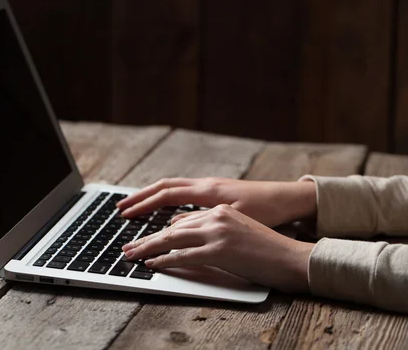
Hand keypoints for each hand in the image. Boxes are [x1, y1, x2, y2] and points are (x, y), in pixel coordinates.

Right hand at [118, 177, 316, 227]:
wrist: (288, 198)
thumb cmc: (266, 210)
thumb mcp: (233, 219)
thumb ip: (202, 221)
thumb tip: (173, 223)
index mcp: (207, 191)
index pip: (166, 194)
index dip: (143, 204)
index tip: (126, 214)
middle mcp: (205, 184)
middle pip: (164, 186)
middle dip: (140, 197)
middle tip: (120, 207)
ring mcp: (210, 186)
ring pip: (173, 187)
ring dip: (151, 196)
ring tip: (135, 205)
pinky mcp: (216, 191)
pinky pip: (183, 191)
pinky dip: (166, 197)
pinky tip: (163, 207)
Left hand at [122, 204, 313, 291]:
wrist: (292, 256)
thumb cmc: (266, 247)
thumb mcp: (235, 230)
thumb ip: (208, 226)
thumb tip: (180, 228)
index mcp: (219, 208)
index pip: (181, 219)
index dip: (159, 230)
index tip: (144, 237)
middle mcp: (216, 215)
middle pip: (172, 226)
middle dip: (146, 238)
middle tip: (128, 247)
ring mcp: (218, 231)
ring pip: (173, 238)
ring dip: (148, 248)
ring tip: (132, 256)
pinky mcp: (220, 250)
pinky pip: (184, 255)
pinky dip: (165, 260)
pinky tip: (152, 264)